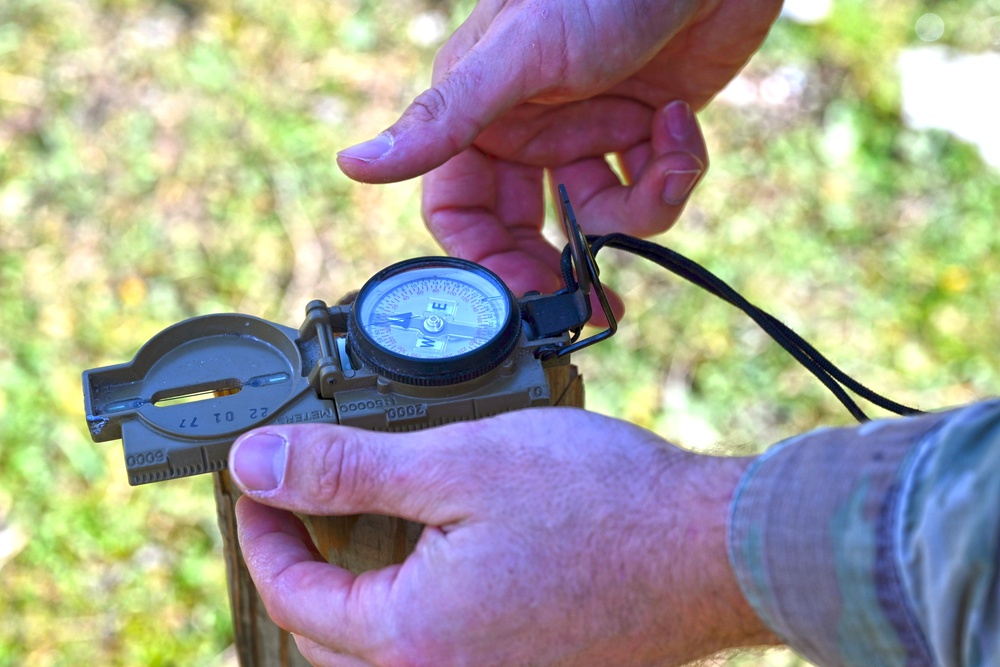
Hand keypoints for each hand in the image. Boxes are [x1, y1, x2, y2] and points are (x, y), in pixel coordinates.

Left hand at [230, 408, 777, 665]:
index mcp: (414, 642)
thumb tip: (255, 464)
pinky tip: (438, 552)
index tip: (257, 483)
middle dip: (305, 567)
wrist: (713, 547)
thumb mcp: (457, 462)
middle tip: (305, 503)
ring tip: (364, 523)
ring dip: (360, 589)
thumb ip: (346, 472)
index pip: (296, 597)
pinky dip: (417, 606)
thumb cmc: (599, 502)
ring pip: (387, 649)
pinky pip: (444, 650)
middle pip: (333, 636)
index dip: (262, 534)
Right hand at [336, 0, 782, 296]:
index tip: (516, 301)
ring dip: (640, 203)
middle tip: (587, 304)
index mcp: (481, 114)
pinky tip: (681, 120)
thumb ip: (445, 120)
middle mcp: (529, 131)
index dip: (482, 261)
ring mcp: (588, 134)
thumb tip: (354, 164)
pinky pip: (650, 188)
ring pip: (598, 217)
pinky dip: (675, 168)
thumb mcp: (519, 56)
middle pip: (524, 230)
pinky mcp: (643, 133)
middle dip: (558, 265)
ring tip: (668, 156)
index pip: (458, 212)